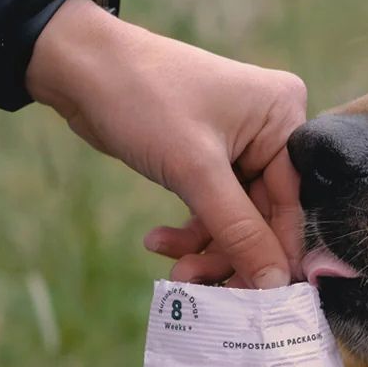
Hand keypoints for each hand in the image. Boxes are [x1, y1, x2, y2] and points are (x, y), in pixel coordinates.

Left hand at [26, 0, 306, 287]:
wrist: (75, 65)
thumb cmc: (143, 100)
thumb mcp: (196, 171)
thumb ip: (240, 233)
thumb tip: (276, 287)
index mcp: (284, 117)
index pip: (292, 202)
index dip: (276, 253)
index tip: (263, 301)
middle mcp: (271, 131)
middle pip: (264, 217)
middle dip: (230, 254)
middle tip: (202, 289)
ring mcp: (240, 147)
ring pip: (237, 220)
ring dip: (206, 251)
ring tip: (177, 274)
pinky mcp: (210, 161)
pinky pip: (214, 210)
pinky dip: (191, 232)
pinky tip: (158, 242)